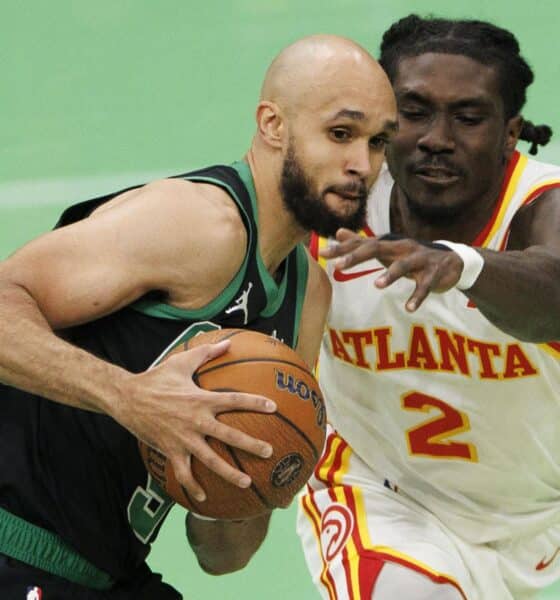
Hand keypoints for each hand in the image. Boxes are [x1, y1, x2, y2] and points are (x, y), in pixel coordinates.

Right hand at [115, 340, 275, 501]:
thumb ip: (207, 352)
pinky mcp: (171, 450)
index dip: (255, 402)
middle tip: (269, 452)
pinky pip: (184, 473)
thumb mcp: (182, 362)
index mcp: (201, 399)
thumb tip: (228, 342)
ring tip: (246, 482)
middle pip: (229, 435)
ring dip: (229, 473)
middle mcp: (196, 421)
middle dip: (251, 445)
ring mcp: (184, 439)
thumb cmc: (156, 378)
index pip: (234, 400)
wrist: (126, 397)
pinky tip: (204, 498)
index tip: (273, 406)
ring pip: (210, 460)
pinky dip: (193, 486)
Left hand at [322, 228, 463, 310]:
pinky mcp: (434, 273)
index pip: (362, 244)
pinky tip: (409, 308)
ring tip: (377, 285)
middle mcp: (402, 248)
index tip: (322, 253)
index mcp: (389, 245)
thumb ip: (363, 243)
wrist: (453, 262)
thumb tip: (338, 232)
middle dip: (357, 257)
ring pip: (403, 265)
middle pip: (377, 248)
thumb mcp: (387, 250)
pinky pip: (425, 286)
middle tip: (338, 266)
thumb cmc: (413, 257)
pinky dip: (417, 297)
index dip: (342, 249)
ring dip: (391, 274)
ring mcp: (419, 260)